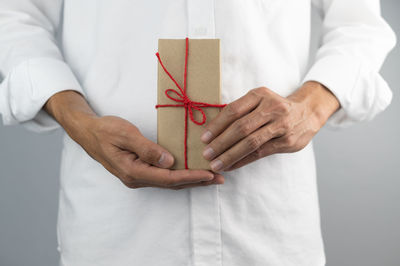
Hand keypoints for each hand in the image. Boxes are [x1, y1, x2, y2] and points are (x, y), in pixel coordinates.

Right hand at [44, 90, 223, 188]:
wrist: (88, 132)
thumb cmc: (105, 130)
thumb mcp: (125, 135)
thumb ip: (147, 148)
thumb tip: (169, 162)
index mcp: (133, 171)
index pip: (168, 177)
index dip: (190, 177)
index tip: (209, 175)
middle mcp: (137, 178)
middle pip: (172, 184)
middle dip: (196, 182)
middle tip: (219, 179)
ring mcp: (137, 177)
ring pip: (169, 182)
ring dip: (190, 180)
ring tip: (211, 178)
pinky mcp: (139, 171)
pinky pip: (163, 177)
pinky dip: (180, 176)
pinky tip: (190, 172)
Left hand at [200, 81, 339, 171]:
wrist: (308, 112)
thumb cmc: (275, 107)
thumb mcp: (259, 100)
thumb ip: (241, 111)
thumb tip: (213, 129)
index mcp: (259, 95)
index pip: (233, 110)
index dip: (216, 126)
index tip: (204, 138)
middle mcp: (271, 108)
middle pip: (241, 127)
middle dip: (221, 143)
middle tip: (206, 154)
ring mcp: (281, 125)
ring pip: (250, 143)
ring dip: (230, 155)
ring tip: (216, 164)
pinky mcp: (286, 141)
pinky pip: (260, 153)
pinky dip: (243, 160)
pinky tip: (231, 166)